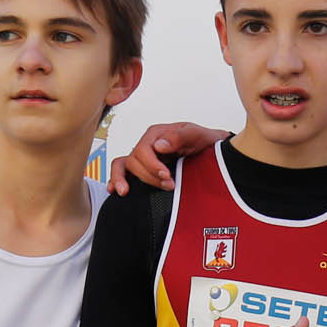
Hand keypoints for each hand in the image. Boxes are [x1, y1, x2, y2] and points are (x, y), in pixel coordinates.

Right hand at [108, 122, 229, 195]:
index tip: (167, 176)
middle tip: (170, 185)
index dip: (152, 165)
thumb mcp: (196, 134)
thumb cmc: (204, 140)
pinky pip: (122, 171)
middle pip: (134, 161)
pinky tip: (114, 190)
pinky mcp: (143, 168)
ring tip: (128, 192)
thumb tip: (158, 146)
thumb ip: (179, 137)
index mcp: (157, 134)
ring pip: (124, 166)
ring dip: (129, 181)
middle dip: (150, 177)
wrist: (212, 152)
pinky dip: (115, 180)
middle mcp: (147, 145)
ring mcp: (143, 157)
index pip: (143, 150)